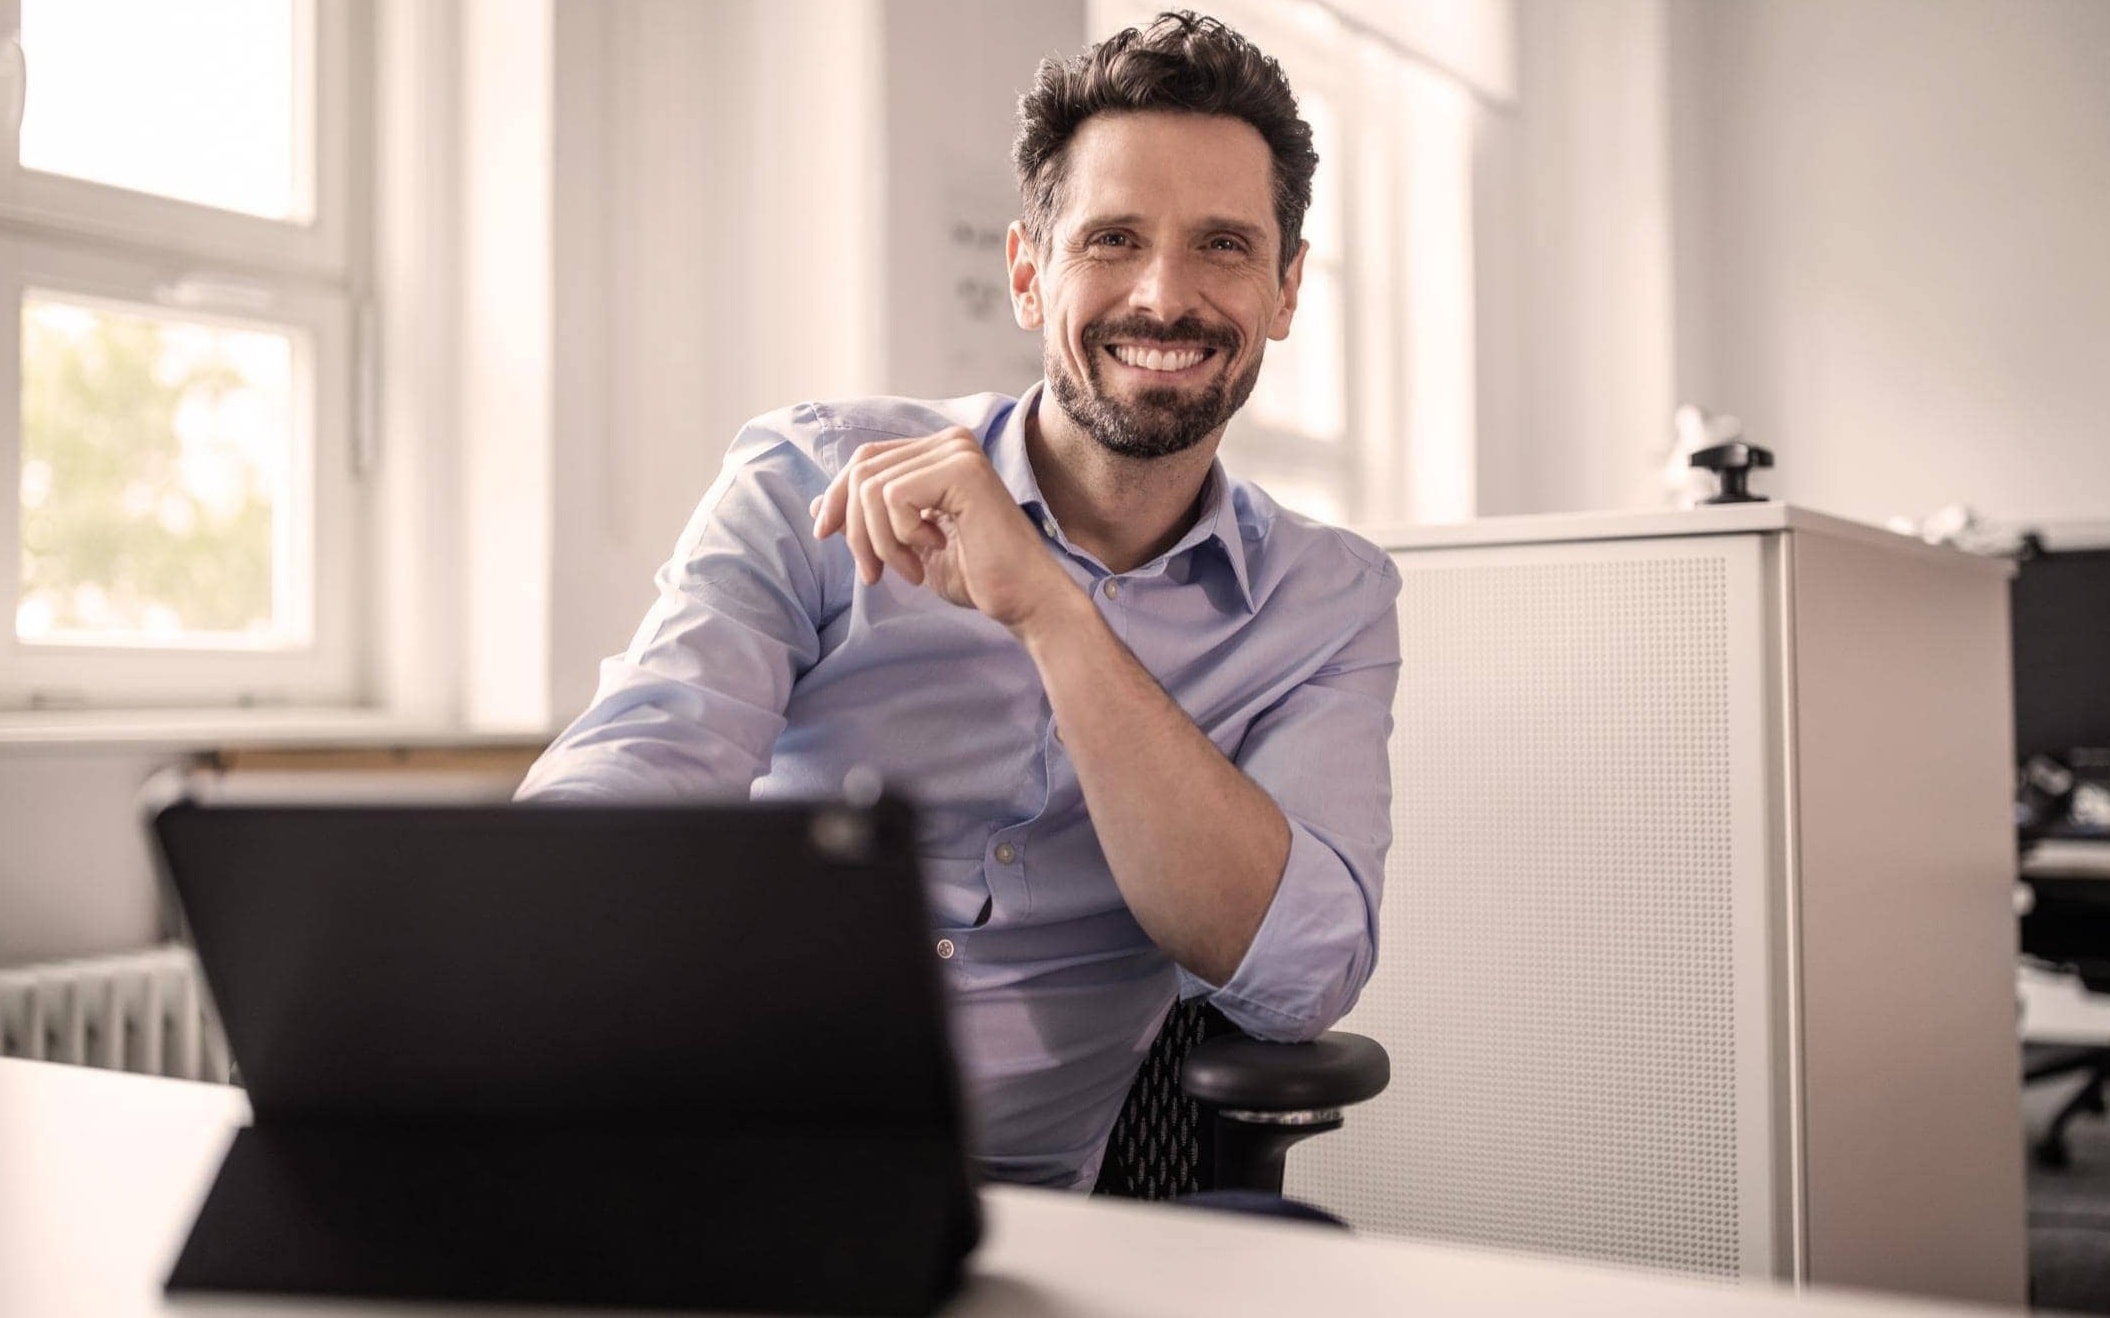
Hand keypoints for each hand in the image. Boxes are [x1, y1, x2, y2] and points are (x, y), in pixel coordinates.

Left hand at [809, 428, 1076, 629]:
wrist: (1024, 601)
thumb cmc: (976, 575)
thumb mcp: (907, 545)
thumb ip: (870, 518)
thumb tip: (819, 503)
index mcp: (939, 452)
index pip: (865, 459)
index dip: (838, 497)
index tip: (826, 536)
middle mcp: (950, 441)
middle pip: (862, 469)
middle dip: (855, 527)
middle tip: (874, 573)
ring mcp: (958, 451)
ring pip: (872, 487)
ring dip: (880, 541)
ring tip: (910, 570)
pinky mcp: (962, 470)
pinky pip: (893, 497)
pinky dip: (900, 536)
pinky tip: (933, 552)